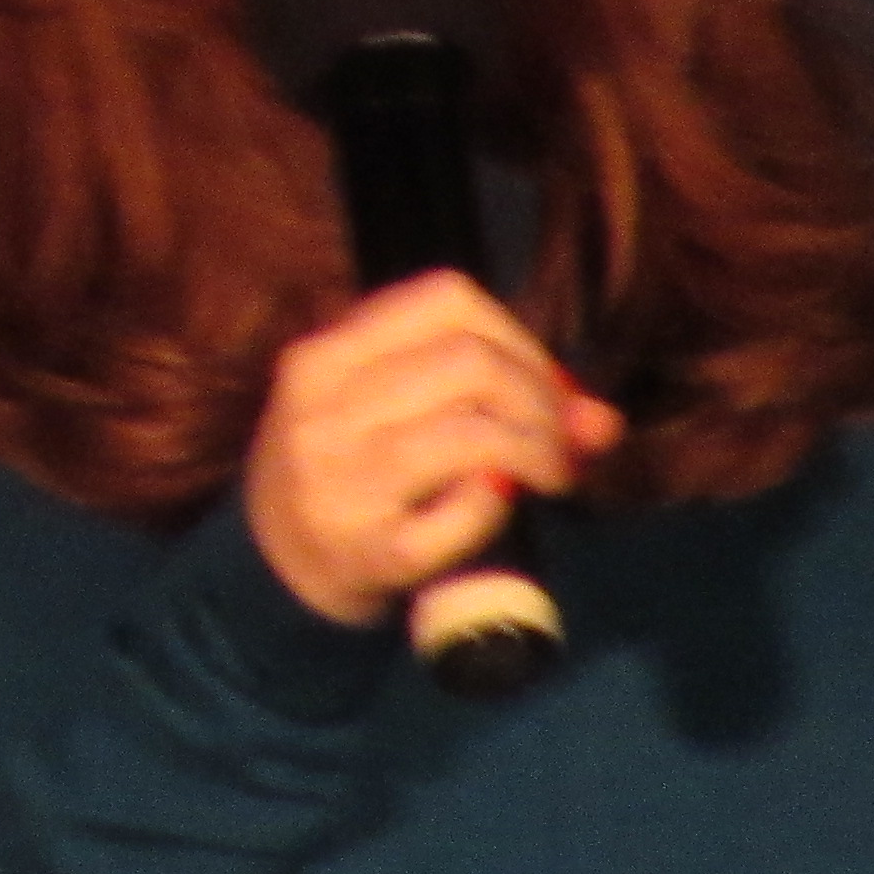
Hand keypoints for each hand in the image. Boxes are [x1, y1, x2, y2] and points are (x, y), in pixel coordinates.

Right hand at [242, 270, 622, 628]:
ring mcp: (339, 480)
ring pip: (472, 433)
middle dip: (540, 400)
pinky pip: (465, 513)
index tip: (544, 386)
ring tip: (551, 475)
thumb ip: (483, 394)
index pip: (446, 299)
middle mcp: (321, 408)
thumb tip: (601, 418)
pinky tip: (501, 509)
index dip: (518, 337)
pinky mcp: (368, 550)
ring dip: (537, 452)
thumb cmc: (346, 473)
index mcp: (324, 355)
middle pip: (470, 362)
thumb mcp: (389, 413)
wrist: (272, 574)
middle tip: (559, 443)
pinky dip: (500, 507)